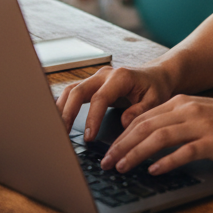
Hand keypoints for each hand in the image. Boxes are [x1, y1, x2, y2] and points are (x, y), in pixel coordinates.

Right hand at [56, 65, 174, 140]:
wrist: (156, 75)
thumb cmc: (156, 88)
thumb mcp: (155, 100)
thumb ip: (141, 110)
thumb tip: (124, 122)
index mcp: (120, 77)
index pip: (100, 98)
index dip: (92, 118)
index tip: (88, 137)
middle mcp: (105, 75)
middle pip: (78, 90)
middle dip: (68, 112)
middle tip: (62, 134)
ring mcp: (97, 78)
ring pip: (71, 90)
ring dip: (61, 108)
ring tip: (56, 130)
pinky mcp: (93, 85)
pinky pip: (74, 92)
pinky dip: (64, 105)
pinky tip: (59, 120)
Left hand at [99, 95, 212, 175]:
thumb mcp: (198, 115)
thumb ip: (175, 123)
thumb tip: (148, 142)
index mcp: (181, 102)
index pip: (142, 118)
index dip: (121, 135)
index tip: (108, 151)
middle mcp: (187, 110)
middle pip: (146, 126)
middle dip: (122, 145)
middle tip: (106, 162)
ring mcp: (200, 124)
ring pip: (159, 137)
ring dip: (136, 153)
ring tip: (122, 167)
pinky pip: (185, 151)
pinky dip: (167, 161)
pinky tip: (155, 171)